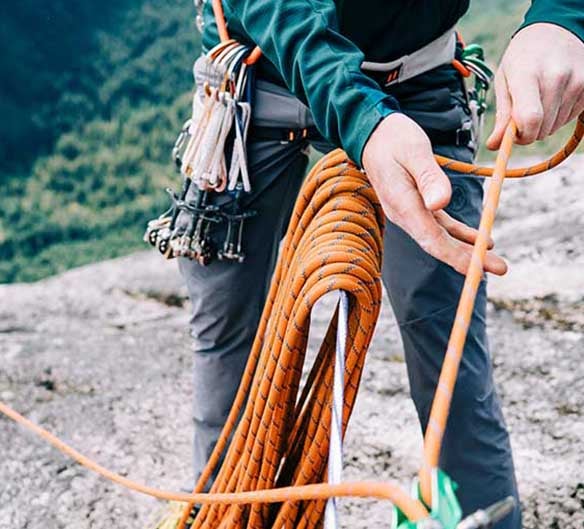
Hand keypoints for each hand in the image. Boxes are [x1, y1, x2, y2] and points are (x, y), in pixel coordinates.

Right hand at [362, 113, 506, 275]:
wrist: (373, 134)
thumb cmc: (394, 138)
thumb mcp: (414, 151)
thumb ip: (429, 178)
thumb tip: (441, 203)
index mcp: (404, 205)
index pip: (432, 240)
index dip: (455, 257)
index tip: (478, 270)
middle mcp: (405, 214)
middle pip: (438, 245)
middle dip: (469, 260)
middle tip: (500, 269)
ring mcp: (410, 212)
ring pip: (440, 238)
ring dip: (467, 250)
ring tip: (495, 262)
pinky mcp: (416, 206)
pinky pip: (440, 226)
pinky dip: (459, 234)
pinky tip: (480, 240)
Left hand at [487, 23, 583, 148]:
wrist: (556, 30)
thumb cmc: (524, 57)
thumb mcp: (504, 80)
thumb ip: (502, 115)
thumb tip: (495, 145)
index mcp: (528, 75)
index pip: (530, 119)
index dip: (520, 136)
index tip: (513, 133)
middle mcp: (556, 78)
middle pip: (542, 129)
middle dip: (528, 131)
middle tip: (522, 114)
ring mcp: (577, 82)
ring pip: (555, 127)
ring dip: (543, 123)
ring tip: (539, 99)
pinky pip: (569, 119)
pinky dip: (558, 116)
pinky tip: (553, 97)